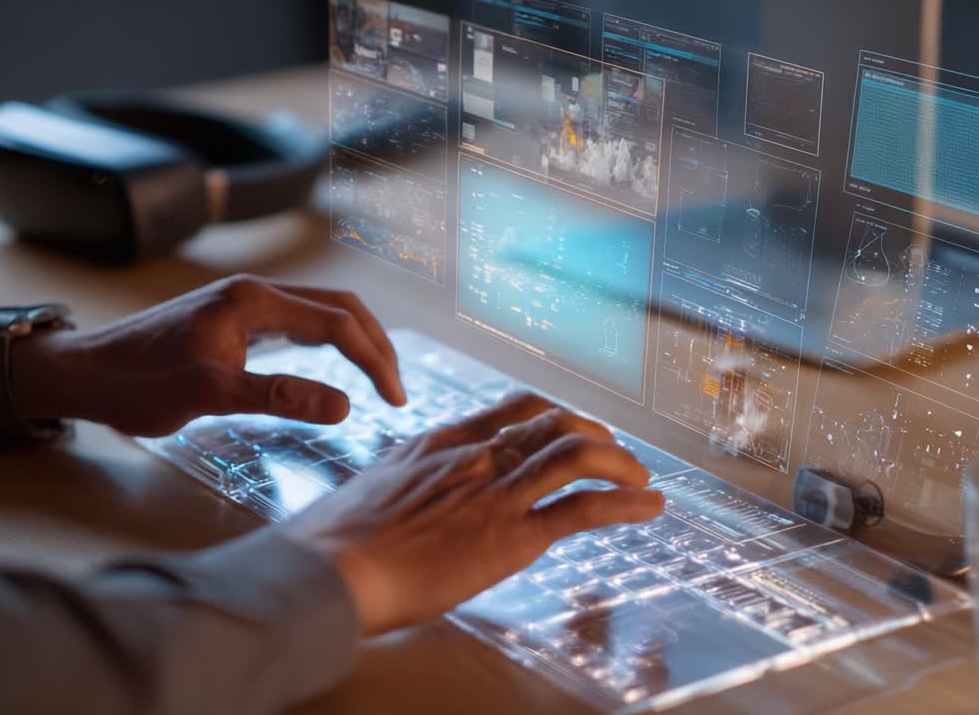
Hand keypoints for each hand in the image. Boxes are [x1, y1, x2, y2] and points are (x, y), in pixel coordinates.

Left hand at [9, 275, 406, 436]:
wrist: (82, 374)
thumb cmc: (138, 384)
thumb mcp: (209, 394)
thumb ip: (279, 396)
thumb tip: (345, 405)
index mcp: (253, 301)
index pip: (337, 323)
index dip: (373, 361)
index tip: (394, 401)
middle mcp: (254, 293)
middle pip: (338, 307)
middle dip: (375, 346)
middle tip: (396, 391)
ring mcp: (242, 304)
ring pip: (320, 312)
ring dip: (355, 341)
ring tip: (377, 378)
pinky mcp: (233, 320)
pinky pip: (298, 322)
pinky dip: (329, 342)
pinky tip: (331, 366)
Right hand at [281, 393, 664, 636]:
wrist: (328, 569)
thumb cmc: (336, 543)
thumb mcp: (374, 489)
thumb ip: (406, 481)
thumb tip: (409, 490)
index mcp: (443, 443)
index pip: (515, 409)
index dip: (556, 415)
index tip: (575, 427)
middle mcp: (476, 457)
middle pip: (556, 424)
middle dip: (598, 435)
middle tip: (618, 456)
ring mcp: (496, 493)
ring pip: (578, 454)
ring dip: (622, 465)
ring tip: (642, 481)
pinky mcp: (511, 535)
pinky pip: (583, 507)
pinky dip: (626, 503)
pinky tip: (649, 508)